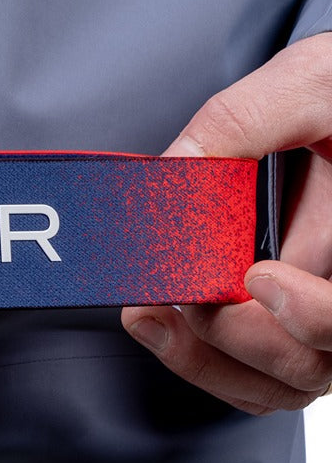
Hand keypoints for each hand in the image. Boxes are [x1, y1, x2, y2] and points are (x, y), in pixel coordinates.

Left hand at [122, 34, 331, 413]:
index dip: (307, 312)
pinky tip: (162, 327)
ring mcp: (326, 320)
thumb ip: (246, 121)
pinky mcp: (295, 327)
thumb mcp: (310, 81)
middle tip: (179, 299)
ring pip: (281, 382)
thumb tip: (176, 167)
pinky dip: (210, 364)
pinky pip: (262, 378)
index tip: (258, 277)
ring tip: (147, 318)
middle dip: (241, 337)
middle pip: (312, 363)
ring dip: (209, 361)